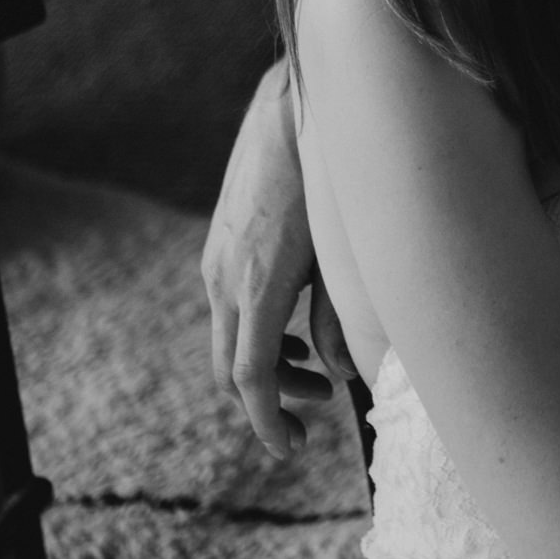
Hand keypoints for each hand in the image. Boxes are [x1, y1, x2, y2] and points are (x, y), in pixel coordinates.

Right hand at [202, 61, 354, 457]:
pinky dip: (257, 336)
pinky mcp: (220, 246)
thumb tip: (342, 373)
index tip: (293, 448)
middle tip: (309, 422)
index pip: (250, 378)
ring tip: (316, 376)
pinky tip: (295, 335)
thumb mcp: (342, 254)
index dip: (269, 421)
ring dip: (268, 369)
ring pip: (228, 341)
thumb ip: (338, 317)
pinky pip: (228, 310)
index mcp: (258, 286)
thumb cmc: (330, 180)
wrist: (292, 110)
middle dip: (269, 404)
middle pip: (231, 370)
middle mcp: (225, 277)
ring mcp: (216, 261)